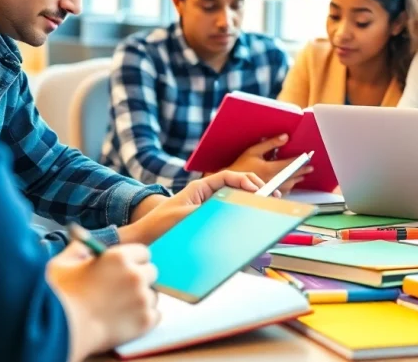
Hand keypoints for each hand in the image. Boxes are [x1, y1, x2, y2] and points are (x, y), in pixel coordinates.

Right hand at [47, 242, 158, 359]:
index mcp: (119, 257)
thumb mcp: (62, 263)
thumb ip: (79, 249)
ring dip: (141, 299)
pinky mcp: (145, 321)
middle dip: (139, 279)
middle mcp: (135, 275)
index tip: (124, 269)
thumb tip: (85, 243)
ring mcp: (142, 299)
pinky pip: (155, 315)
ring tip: (121, 308)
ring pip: (153, 295)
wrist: (59, 332)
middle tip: (122, 290)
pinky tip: (127, 320)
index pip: (143, 252)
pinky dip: (144, 318)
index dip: (133, 261)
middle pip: (151, 272)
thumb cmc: (57, 297)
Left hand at [120, 171, 267, 244]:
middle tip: (272, 197)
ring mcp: (207, 210)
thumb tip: (227, 214)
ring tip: (265, 213)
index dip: (245, 180)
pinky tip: (248, 230)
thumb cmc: (158, 225)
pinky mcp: (208, 224)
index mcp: (200, 188)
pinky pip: (227, 220)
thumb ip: (205, 213)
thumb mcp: (184, 216)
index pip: (228, 177)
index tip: (258, 189)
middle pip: (235, 189)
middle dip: (254, 192)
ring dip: (248, 207)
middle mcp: (205, 197)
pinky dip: (239, 223)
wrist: (144, 240)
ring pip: (233, 205)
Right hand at [226, 135, 314, 189]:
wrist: (231, 181)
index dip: (300, 161)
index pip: (289, 164)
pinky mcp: (267, 192)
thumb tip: (285, 137)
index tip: (308, 158)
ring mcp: (270, 188)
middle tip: (310, 168)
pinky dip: (288, 187)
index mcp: (269, 168)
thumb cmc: (241, 165)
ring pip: (288, 185)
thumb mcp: (254, 150)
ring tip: (302, 176)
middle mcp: (272, 179)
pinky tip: (290, 184)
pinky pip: (281, 191)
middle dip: (302, 171)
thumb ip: (270, 143)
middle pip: (292, 175)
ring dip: (296, 180)